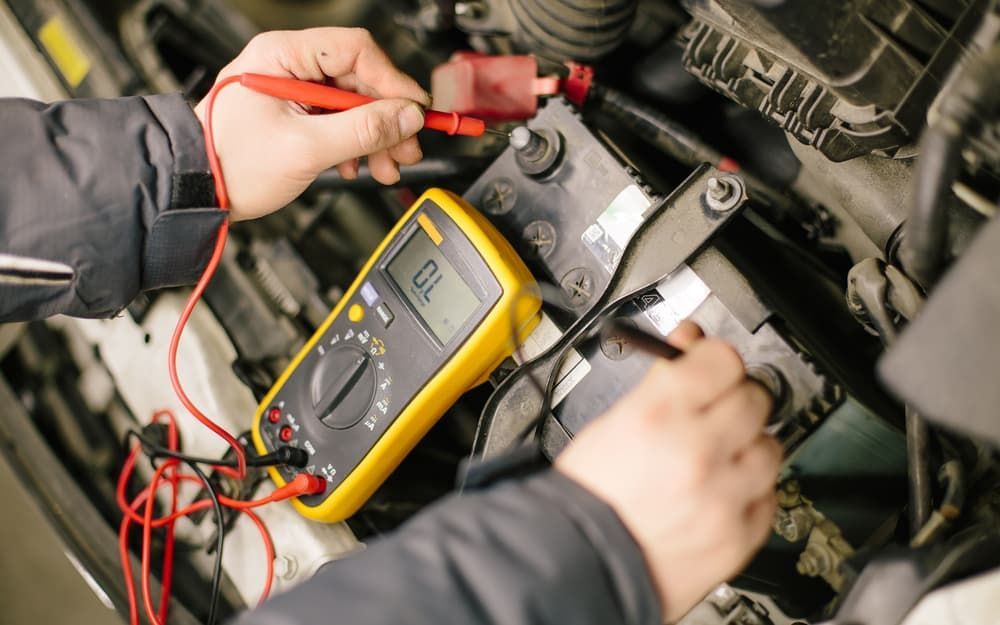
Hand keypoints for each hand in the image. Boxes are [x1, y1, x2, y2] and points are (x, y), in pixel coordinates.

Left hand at [194, 28, 430, 220]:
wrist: (197, 191)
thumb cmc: (230, 163)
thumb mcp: (306, 148)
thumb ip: (362, 131)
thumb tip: (406, 117)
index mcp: (282, 55)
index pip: (357, 50)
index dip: (392, 81)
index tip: (413, 111)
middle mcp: (289, 65)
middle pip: (360, 80)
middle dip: (387, 118)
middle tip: (407, 147)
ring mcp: (294, 90)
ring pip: (354, 104)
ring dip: (376, 137)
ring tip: (387, 165)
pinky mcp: (297, 114)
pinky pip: (339, 121)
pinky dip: (356, 144)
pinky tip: (359, 166)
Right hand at [555, 321, 780, 622]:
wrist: (579, 565)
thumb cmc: (587, 497)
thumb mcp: (612, 422)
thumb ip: (660, 383)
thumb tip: (689, 344)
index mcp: (658, 415)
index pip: (721, 359)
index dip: (713, 359)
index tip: (709, 365)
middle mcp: (696, 452)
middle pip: (753, 398)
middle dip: (732, 399)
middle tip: (711, 411)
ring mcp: (723, 498)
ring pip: (770, 446)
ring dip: (747, 447)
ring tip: (714, 459)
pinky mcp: (738, 537)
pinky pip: (768, 497)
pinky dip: (749, 492)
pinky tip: (719, 493)